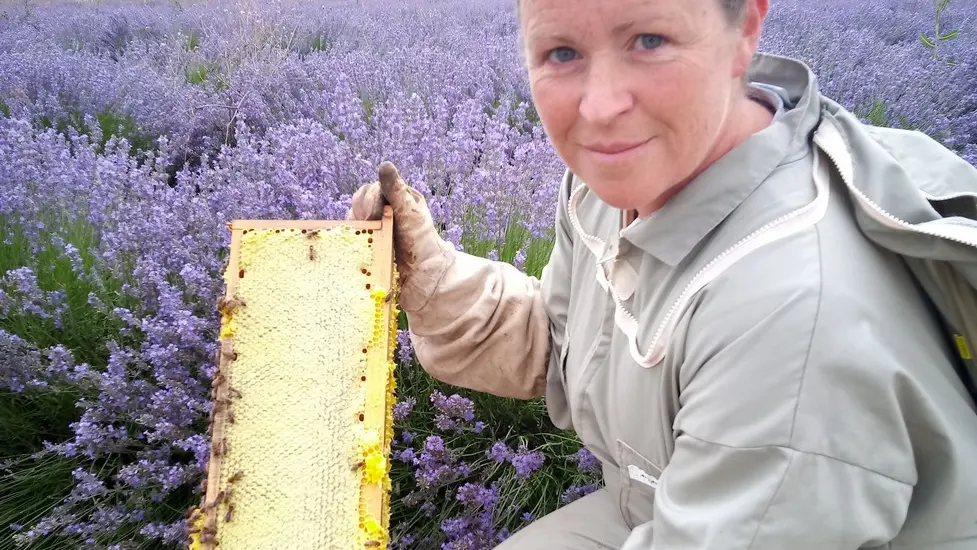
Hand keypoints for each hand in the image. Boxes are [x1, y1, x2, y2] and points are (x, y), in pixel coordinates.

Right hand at [347, 161, 453, 310]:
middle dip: (363, 213)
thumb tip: (385, 164)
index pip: (371, 190)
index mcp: (396, 200)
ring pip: (352, 220)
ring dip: (357, 227)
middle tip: (373, 226)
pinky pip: (351, 238)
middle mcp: (384, 212)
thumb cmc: (422, 243)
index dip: (370, 199)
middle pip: (358, 203)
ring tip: (368, 238)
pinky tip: (357, 245)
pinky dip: (352, 240)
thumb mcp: (410, 214)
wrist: (424, 278)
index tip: (378, 214)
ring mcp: (374, 230)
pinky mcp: (368, 247)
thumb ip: (396, 190)